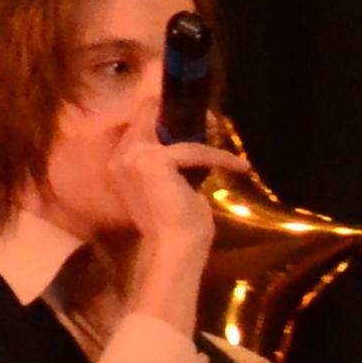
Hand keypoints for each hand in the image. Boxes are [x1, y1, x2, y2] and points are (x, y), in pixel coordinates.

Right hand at [99, 110, 236, 324]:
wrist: (172, 251)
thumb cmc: (174, 226)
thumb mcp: (172, 186)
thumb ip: (174, 164)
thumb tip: (196, 145)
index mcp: (120, 161)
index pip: (139, 121)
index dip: (165, 114)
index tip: (195, 117)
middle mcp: (121, 155)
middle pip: (149, 112)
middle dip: (181, 112)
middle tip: (210, 119)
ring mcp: (134, 156)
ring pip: (171, 125)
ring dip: (200, 127)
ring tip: (221, 130)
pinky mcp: (155, 161)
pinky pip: (195, 150)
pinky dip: (220, 157)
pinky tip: (240, 167)